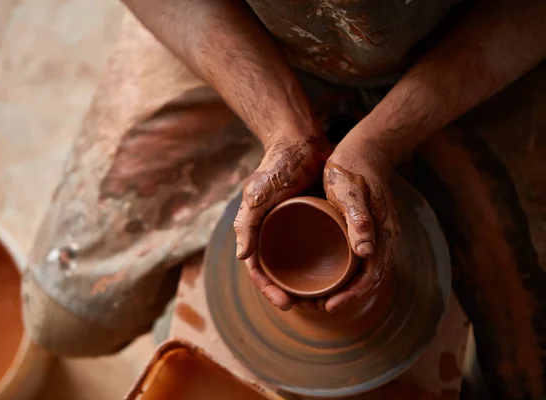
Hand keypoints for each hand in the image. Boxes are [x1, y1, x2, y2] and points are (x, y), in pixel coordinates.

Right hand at [233, 135, 329, 310]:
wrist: (302, 140)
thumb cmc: (277, 165)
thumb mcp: (258, 193)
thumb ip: (246, 223)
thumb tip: (242, 258)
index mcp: (258, 231)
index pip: (260, 270)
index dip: (269, 291)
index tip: (286, 304)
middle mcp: (275, 233)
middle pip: (280, 273)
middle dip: (291, 295)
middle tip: (312, 308)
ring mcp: (295, 228)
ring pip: (300, 266)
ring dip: (309, 287)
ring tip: (325, 300)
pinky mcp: (314, 220)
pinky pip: (318, 249)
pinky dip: (325, 266)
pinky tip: (339, 276)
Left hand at [319, 134, 399, 311]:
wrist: (366, 148)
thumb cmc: (353, 168)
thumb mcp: (351, 192)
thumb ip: (359, 220)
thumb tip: (366, 253)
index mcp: (383, 233)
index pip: (371, 276)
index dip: (351, 295)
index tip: (329, 306)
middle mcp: (384, 238)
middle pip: (370, 278)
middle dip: (348, 296)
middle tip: (320, 307)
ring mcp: (379, 233)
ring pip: (367, 270)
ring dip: (348, 287)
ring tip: (323, 296)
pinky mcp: (370, 227)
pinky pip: (363, 258)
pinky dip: (349, 272)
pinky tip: (331, 271)